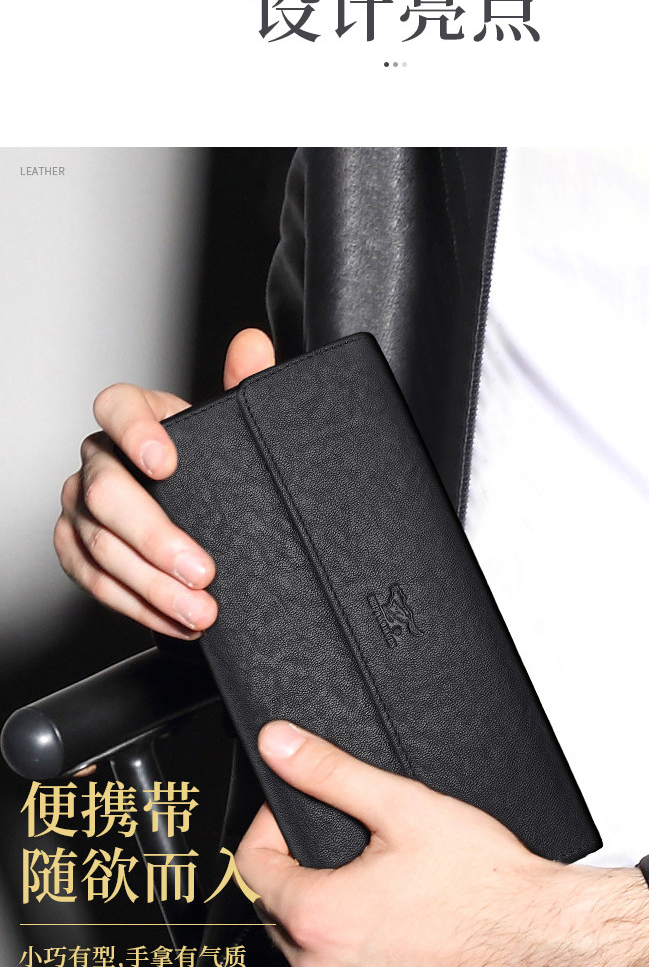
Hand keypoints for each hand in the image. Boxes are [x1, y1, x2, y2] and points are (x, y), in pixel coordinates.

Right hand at [54, 328, 274, 636]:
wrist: (200, 508)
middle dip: (157, 537)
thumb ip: (247, 383)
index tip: (167, 461)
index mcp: (134, 416)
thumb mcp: (236, 425)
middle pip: (107, 494)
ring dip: (151, 586)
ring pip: (100, 546)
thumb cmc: (212, 462)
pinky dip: (136, 606)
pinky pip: (94, 582)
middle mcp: (100, 458)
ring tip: (198, 610)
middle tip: (202, 570)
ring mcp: (82, 506)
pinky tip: (173, 620)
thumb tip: (253, 345)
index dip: (135, 431)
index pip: (117, 407)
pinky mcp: (77, 549)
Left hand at [237, 722, 648, 966]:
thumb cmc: (488, 885)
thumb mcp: (402, 806)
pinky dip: (356, 946)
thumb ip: (330, 771)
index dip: (269, 824)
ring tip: (376, 875)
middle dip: (297, 866)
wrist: (547, 940)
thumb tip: (281, 745)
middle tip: (343, 837)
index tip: (295, 808)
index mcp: (319, 919)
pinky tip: (397, 917)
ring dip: (325, 909)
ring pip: (311, 946)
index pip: (251, 865)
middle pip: (276, 908)